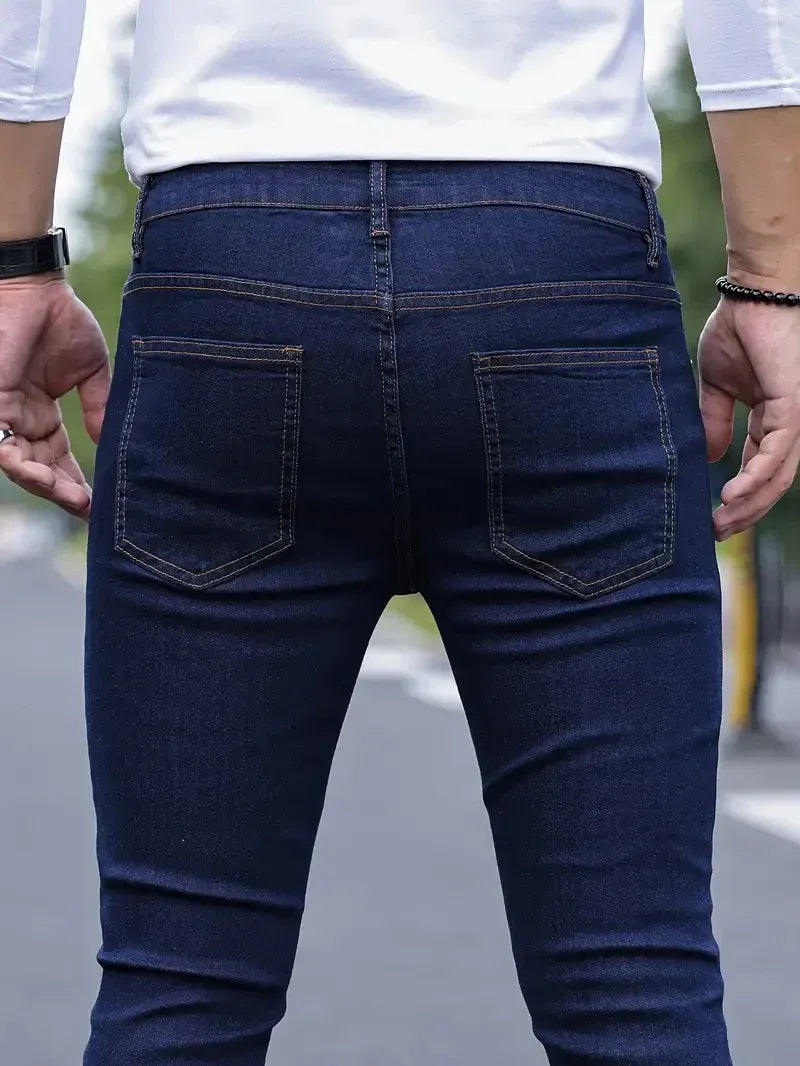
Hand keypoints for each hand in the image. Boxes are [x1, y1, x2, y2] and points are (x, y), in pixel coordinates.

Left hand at [0, 272, 109, 518]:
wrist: (32, 285)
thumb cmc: (59, 318)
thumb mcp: (91, 370)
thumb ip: (100, 406)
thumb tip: (110, 441)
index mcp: (43, 415)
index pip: (58, 461)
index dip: (77, 484)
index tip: (101, 503)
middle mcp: (21, 420)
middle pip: (41, 470)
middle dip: (63, 492)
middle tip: (89, 508)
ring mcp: (4, 414)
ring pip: (19, 465)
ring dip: (45, 486)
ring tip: (72, 499)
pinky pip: (1, 446)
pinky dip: (19, 464)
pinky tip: (40, 477)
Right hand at [698, 290, 799, 540]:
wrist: (752, 295)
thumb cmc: (738, 329)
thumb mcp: (716, 386)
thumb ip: (714, 421)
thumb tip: (710, 457)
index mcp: (773, 416)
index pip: (760, 466)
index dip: (740, 495)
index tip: (715, 519)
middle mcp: (790, 422)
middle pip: (774, 480)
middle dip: (747, 510)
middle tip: (719, 532)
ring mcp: (796, 416)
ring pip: (779, 475)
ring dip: (751, 503)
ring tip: (723, 521)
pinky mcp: (794, 407)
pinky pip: (777, 453)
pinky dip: (756, 478)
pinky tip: (733, 494)